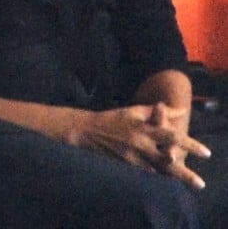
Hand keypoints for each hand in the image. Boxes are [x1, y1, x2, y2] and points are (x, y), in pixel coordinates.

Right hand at [64, 105, 208, 188]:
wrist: (88, 130)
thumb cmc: (114, 118)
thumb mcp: (135, 111)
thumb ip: (159, 112)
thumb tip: (181, 111)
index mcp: (144, 129)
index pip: (171, 137)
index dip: (189, 144)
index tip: (206, 153)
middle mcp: (141, 144)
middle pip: (168, 161)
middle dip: (185, 173)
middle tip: (200, 184)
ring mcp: (134, 157)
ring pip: (160, 171)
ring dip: (178, 179)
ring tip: (194, 184)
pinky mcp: (128, 165)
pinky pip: (148, 173)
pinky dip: (161, 176)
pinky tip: (172, 182)